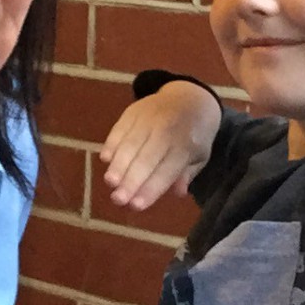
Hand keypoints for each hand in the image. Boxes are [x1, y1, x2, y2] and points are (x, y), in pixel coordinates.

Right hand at [99, 81, 221, 209]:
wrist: (189, 98)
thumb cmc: (193, 136)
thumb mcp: (199, 156)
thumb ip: (186, 174)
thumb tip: (177, 192)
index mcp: (185, 146)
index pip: (167, 170)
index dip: (151, 189)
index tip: (136, 206)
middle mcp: (166, 131)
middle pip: (147, 158)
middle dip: (131, 180)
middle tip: (117, 200)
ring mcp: (148, 118)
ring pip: (131, 143)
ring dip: (118, 164)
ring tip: (109, 182)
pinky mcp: (133, 110)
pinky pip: (120, 127)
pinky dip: (112, 142)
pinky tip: (105, 159)